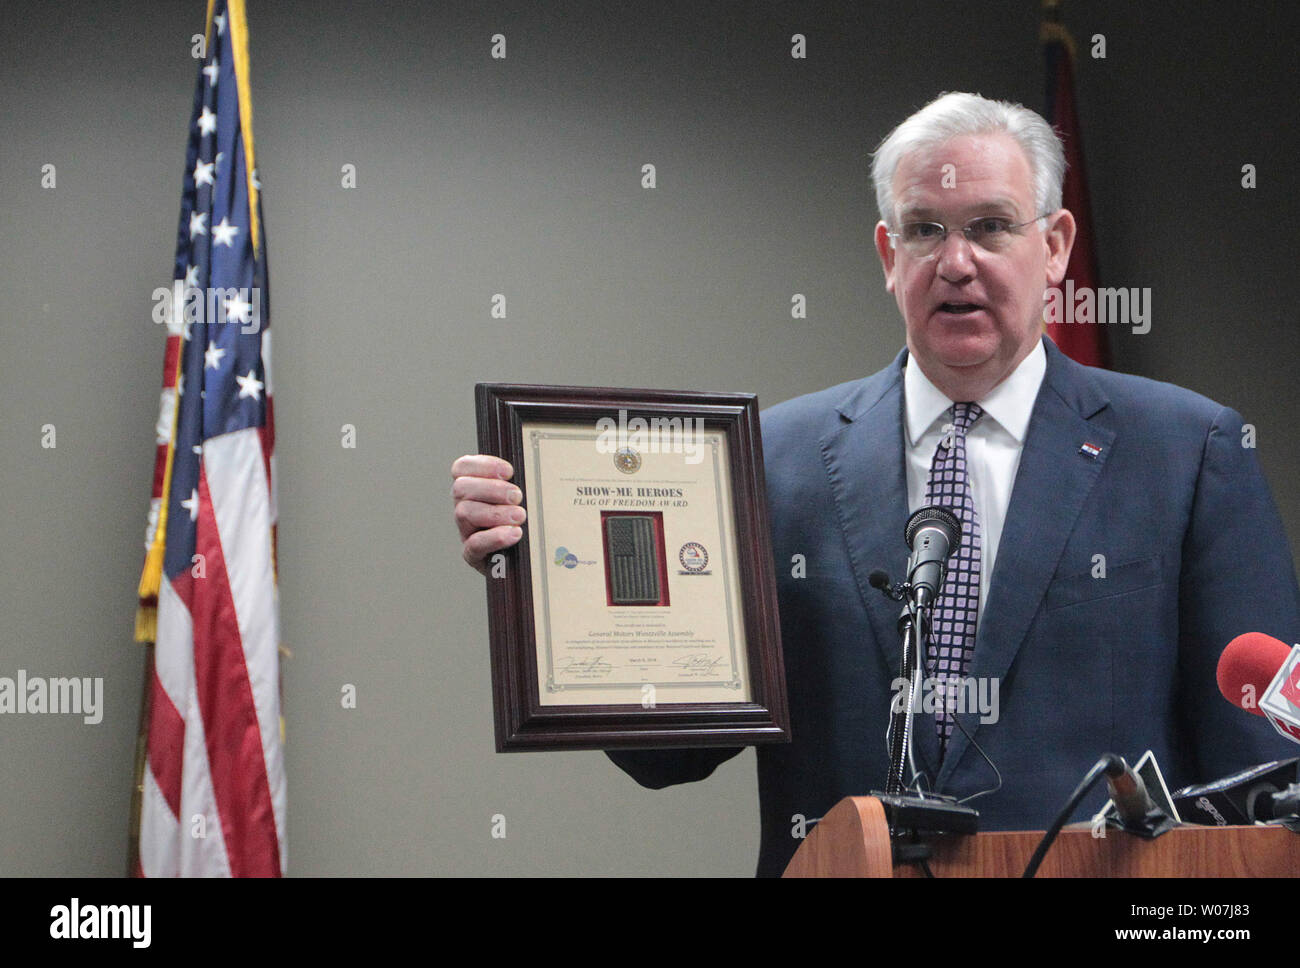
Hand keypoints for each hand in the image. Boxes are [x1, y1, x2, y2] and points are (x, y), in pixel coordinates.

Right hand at [451, 455, 525, 575]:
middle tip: (517, 496)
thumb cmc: (529, 521)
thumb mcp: (525, 498)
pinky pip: (474, 545)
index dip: (483, 465)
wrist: (530, 560)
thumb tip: (537, 468)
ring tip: (520, 516)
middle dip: (492, 489)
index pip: (462, 468)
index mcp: (473, 488)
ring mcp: (466, 531)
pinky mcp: (473, 555)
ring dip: (495, 512)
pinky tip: (515, 534)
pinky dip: (494, 537)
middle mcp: (464, 507)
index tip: (509, 471)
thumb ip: (523, 483)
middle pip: (461, 488)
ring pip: (465, 513)